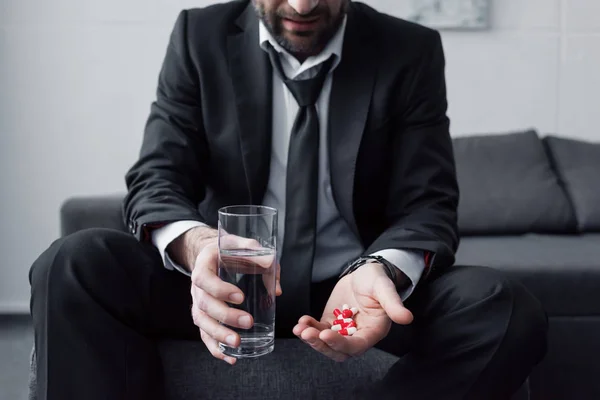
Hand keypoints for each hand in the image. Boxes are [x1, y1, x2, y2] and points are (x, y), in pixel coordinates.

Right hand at [187, 234, 281, 365]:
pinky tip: (230, 358)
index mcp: (204, 265)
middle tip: (248, 322)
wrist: (212, 254)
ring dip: (219, 335)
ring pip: (202, 323)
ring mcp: (197, 303)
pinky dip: (215, 349)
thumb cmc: (230, 250)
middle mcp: (196, 286)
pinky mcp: (203, 316)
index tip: (241, 297)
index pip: (204, 279)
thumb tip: (277, 288)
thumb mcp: (244, 245)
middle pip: (204, 305)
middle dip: (226, 316)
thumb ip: (262, 258)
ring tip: (237, 344)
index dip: (220, 290)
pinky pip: (204, 334)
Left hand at [293, 262, 412, 361]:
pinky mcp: (331, 322)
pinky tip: (301, 321)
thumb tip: (407, 318)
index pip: (356, 345)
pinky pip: (319, 330)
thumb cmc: (378, 279)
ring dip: (312, 338)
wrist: (365, 272)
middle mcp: (358, 335)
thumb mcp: (385, 288)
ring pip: (326, 343)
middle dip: (321, 345)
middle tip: (306, 333)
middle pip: (339, 351)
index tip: (326, 334)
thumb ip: (394, 304)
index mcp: (373, 331)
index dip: (341, 343)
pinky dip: (309, 327)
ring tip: (299, 327)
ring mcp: (343, 330)